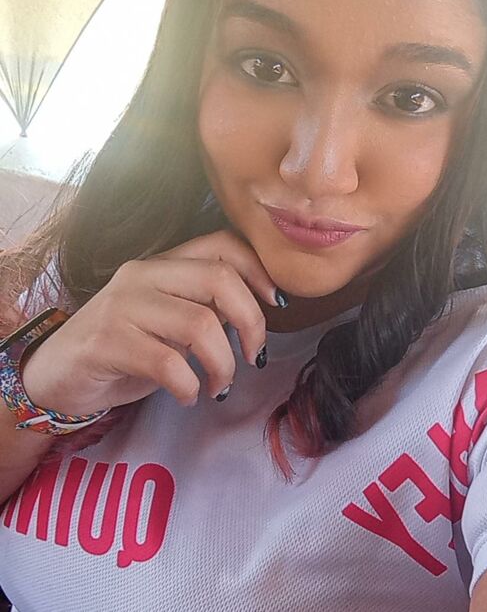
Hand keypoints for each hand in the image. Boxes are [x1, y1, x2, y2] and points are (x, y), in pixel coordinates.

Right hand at [21, 230, 280, 415]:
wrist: (55, 373)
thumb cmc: (123, 348)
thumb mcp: (168, 321)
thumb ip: (205, 308)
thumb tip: (258, 314)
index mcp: (162, 263)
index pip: (221, 244)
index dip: (259, 270)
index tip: (277, 304)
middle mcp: (142, 274)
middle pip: (219, 279)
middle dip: (252, 321)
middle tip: (253, 356)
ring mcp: (122, 305)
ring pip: (201, 324)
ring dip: (223, 364)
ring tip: (219, 385)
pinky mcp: (106, 341)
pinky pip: (168, 363)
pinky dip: (190, 386)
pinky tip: (188, 395)